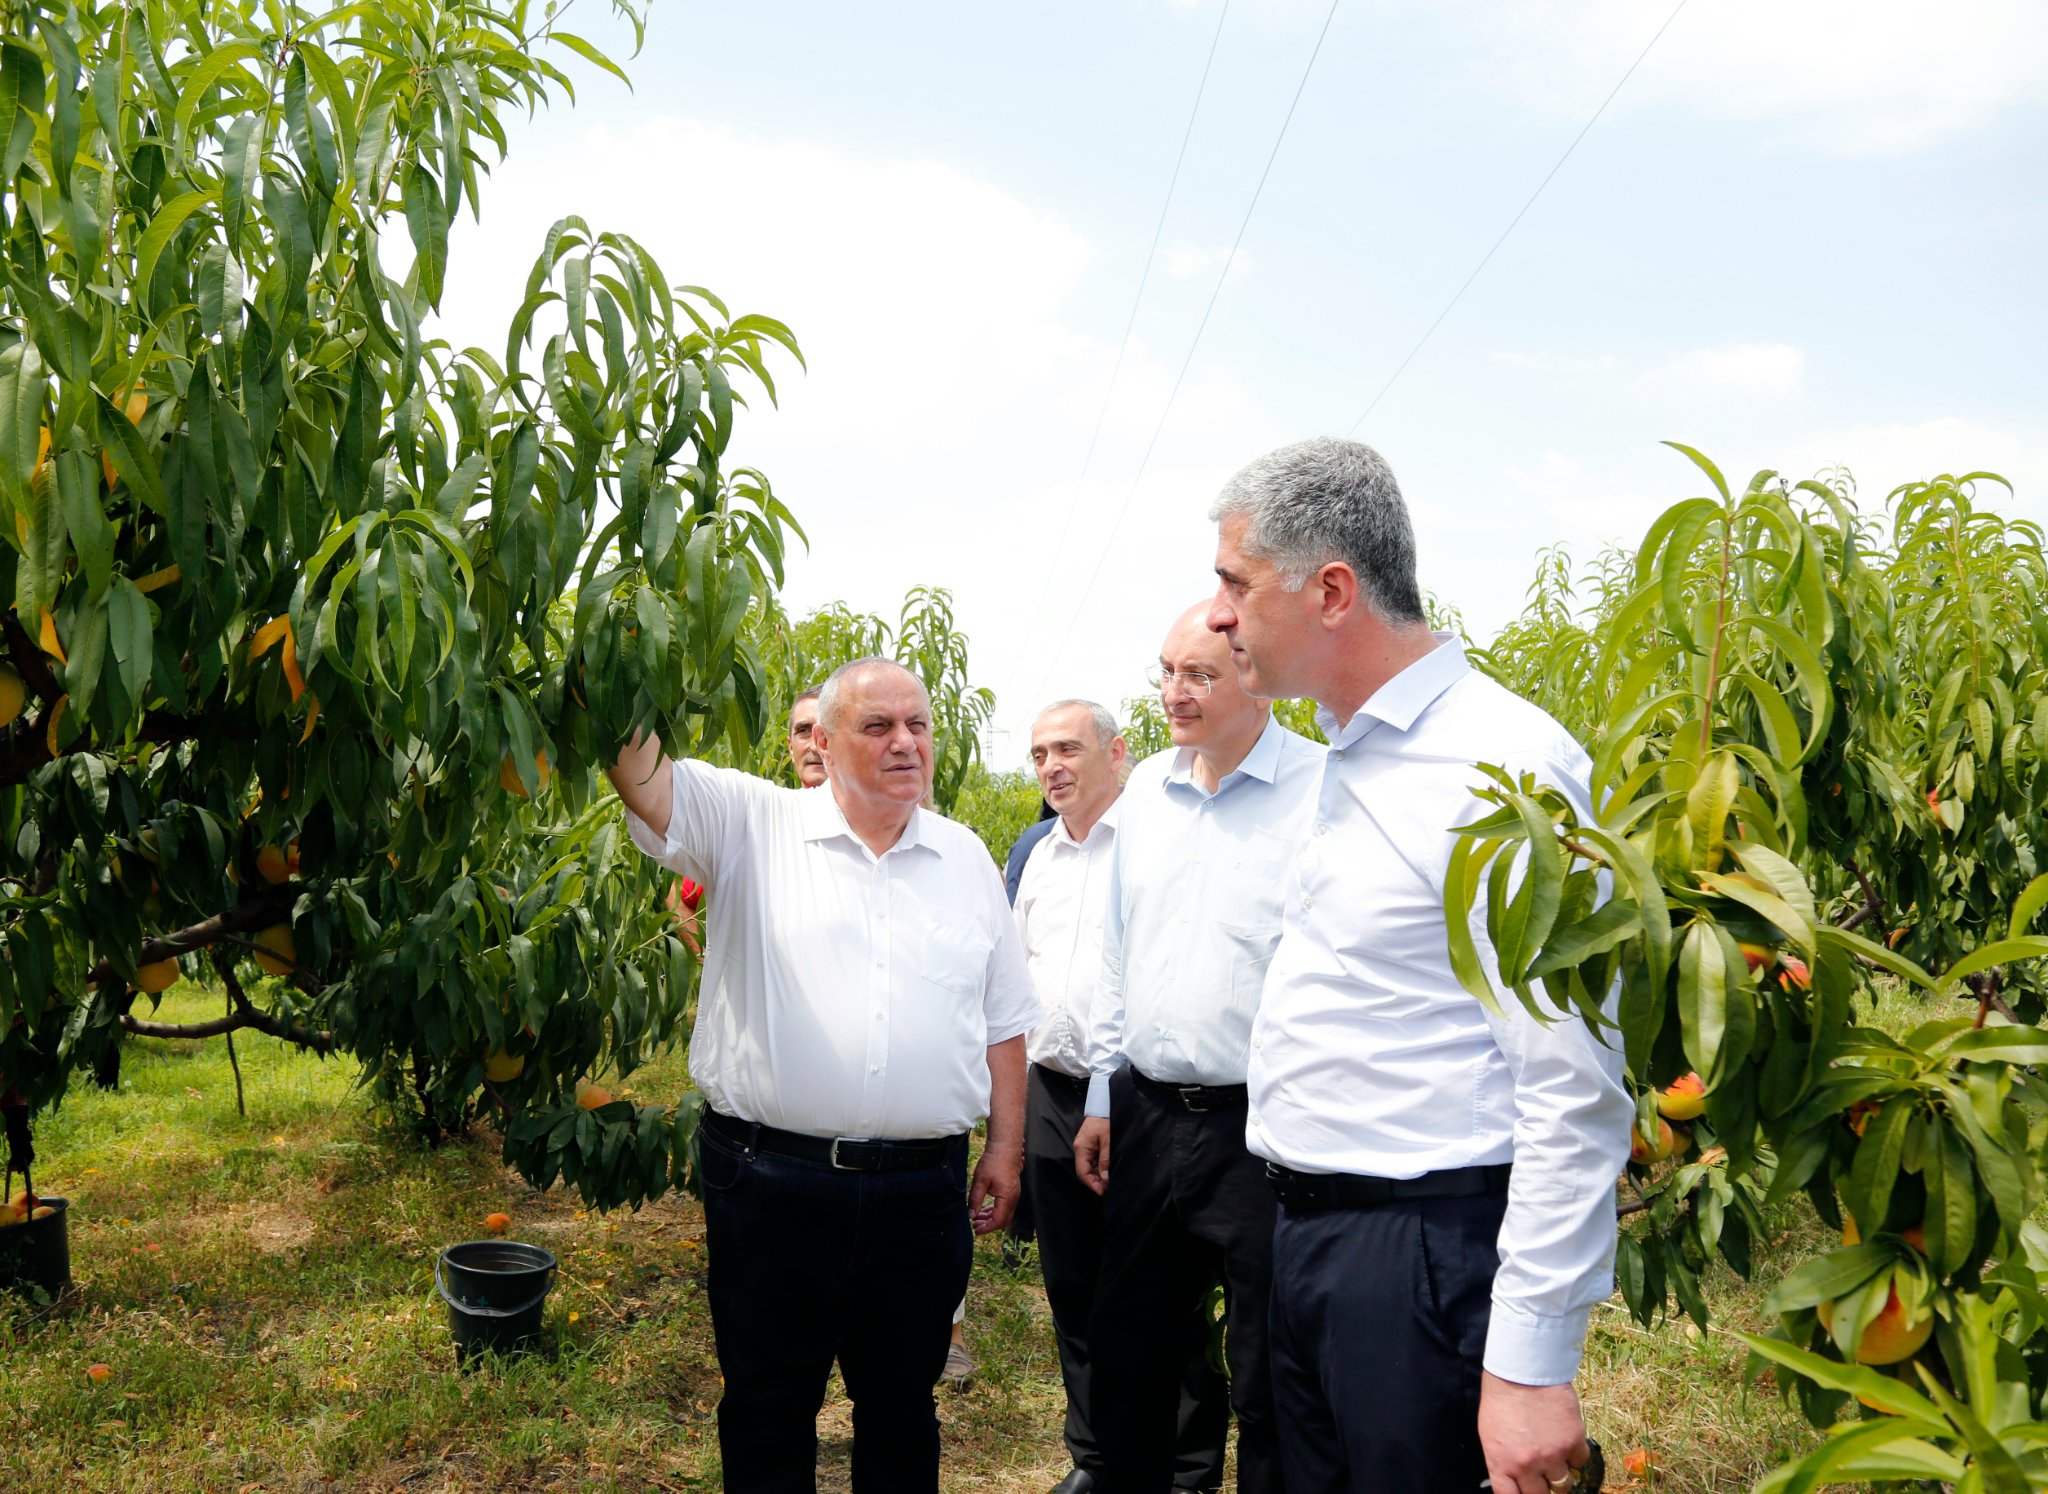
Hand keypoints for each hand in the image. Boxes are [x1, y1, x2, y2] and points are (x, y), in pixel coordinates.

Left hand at [968, 1143, 1020, 1235]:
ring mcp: (1014, 1193)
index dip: (987, 1228)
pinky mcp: (1012, 1188)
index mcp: (1007, 1198)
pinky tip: (985, 1208)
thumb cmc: (994, 1161)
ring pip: (1004, 1212)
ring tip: (977, 1218)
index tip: (976, 1230)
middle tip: (975, 1225)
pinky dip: (995, 1210)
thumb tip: (971, 1215)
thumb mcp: (980, 1181)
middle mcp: (1013, 1198)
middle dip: (989, 1224)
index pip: (998, 1221)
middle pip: (1003, 1219)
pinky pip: (1005, 1205)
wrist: (1005, 1146)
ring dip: (991, 1217)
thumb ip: (975, 1200)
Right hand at [1073, 1116, 1110, 1195]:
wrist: (1105, 1105)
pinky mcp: (1090, 1143)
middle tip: (1108, 1187)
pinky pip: (1092, 1159)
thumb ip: (1105, 1160)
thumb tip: (1105, 1177)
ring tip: (1109, 1181)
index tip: (1102, 1191)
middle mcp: (1080, 1147)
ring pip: (1088, 1165)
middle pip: (1084, 1170)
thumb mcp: (1108, 1141)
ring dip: (1097, 1174)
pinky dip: (1099, 1167)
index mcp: (1081, 1147)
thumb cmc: (1106, 1120)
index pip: (1082, 1171)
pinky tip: (1107, 1171)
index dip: (1091, 1183)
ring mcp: (1085, 1145)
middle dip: (1095, 1180)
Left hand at [1477, 1373, 1589, 1493]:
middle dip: (1543, 1488)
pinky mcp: (1573, 1442)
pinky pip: (1580, 1462)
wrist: (1522, 1370)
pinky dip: (1575, 1455)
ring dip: (1561, 1474)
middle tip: (1544, 1476)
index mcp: (1501, 1463)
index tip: (1528, 1493)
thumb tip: (1513, 1480)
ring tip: (1555, 1457)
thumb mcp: (1490, 1434)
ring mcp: (1552, 1456)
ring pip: (1564, 1485)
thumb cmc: (1502, 1399)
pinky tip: (1566, 1440)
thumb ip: (1502, 1462)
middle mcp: (1527, 1466)